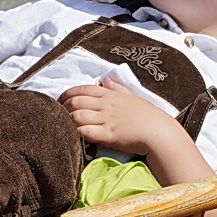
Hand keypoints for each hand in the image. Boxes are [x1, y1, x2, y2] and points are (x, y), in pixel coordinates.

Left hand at [58, 76, 179, 154]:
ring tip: (62, 126)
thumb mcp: (132, 96)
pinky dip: (75, 133)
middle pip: (75, 101)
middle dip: (62, 107)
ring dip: (66, 120)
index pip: (83, 89)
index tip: (60, 101)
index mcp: (111, 94)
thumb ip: (117, 88)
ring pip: (77, 115)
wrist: (159, 132)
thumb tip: (105, 80)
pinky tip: (71, 136)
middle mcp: (106, 105)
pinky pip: (85, 132)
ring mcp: (107, 119)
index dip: (67, 94)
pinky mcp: (108, 135)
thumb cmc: (148, 116)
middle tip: (57, 115)